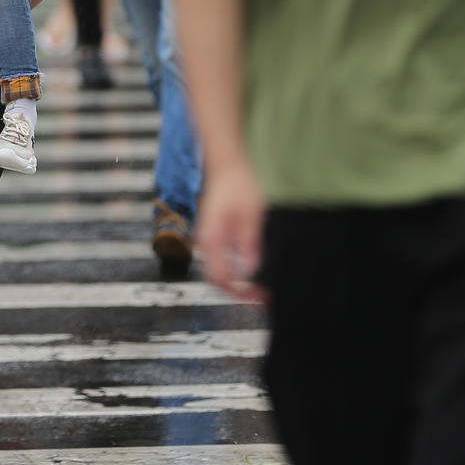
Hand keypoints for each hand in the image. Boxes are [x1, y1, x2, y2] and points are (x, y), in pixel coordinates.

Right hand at [195, 158, 267, 303]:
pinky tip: (249, 273)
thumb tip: (252, 270)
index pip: (221, 278)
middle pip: (215, 280)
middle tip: (259, 298)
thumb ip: (250, 244)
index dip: (239, 292)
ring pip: (215, 272)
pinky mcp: (213, 236)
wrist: (226, 165)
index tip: (258, 297)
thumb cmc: (239, 185)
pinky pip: (219, 262)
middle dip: (236, 293)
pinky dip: (232, 273)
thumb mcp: (252, 215)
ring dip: (234, 284)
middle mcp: (206, 242)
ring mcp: (208, 239)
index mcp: (213, 238)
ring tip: (256, 290)